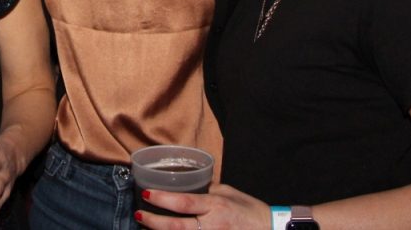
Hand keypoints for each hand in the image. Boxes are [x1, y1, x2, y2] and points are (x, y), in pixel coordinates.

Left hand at [135, 184, 270, 229]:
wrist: (270, 229)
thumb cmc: (249, 210)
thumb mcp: (228, 193)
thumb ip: (206, 190)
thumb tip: (185, 185)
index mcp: (216, 206)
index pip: (184, 202)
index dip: (163, 199)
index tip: (147, 194)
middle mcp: (213, 225)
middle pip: (177, 226)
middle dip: (154, 222)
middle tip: (139, 214)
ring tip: (145, 227)